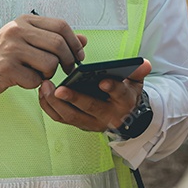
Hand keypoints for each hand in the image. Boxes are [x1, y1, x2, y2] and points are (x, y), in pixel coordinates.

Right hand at [0, 13, 87, 96]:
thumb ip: (55, 38)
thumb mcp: (29, 39)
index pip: (61, 26)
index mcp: (26, 20)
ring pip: (49, 63)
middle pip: (58, 45)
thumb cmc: (8, 53)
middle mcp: (18, 30)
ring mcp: (11, 49)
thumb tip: (84, 40)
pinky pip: (35, 79)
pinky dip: (35, 83)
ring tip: (39, 74)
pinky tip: (25, 80)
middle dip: (67, 61)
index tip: (78, 56)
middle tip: (66, 70)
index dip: (74, 43)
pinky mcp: (6, 68)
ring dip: (50, 74)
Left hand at [38, 59, 152, 131]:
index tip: (103, 81)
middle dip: (74, 99)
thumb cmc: (125, 93)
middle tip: (59, 89)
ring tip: (46, 86)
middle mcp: (108, 116)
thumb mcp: (135, 82)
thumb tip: (144, 63)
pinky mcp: (78, 123)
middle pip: (90, 108)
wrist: (123, 117)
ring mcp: (91, 122)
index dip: (112, 88)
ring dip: (56, 103)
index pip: (120, 94)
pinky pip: (61, 118)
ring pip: (71, 116)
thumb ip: (138, 71)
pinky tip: (43, 92)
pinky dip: (49, 107)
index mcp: (124, 102)